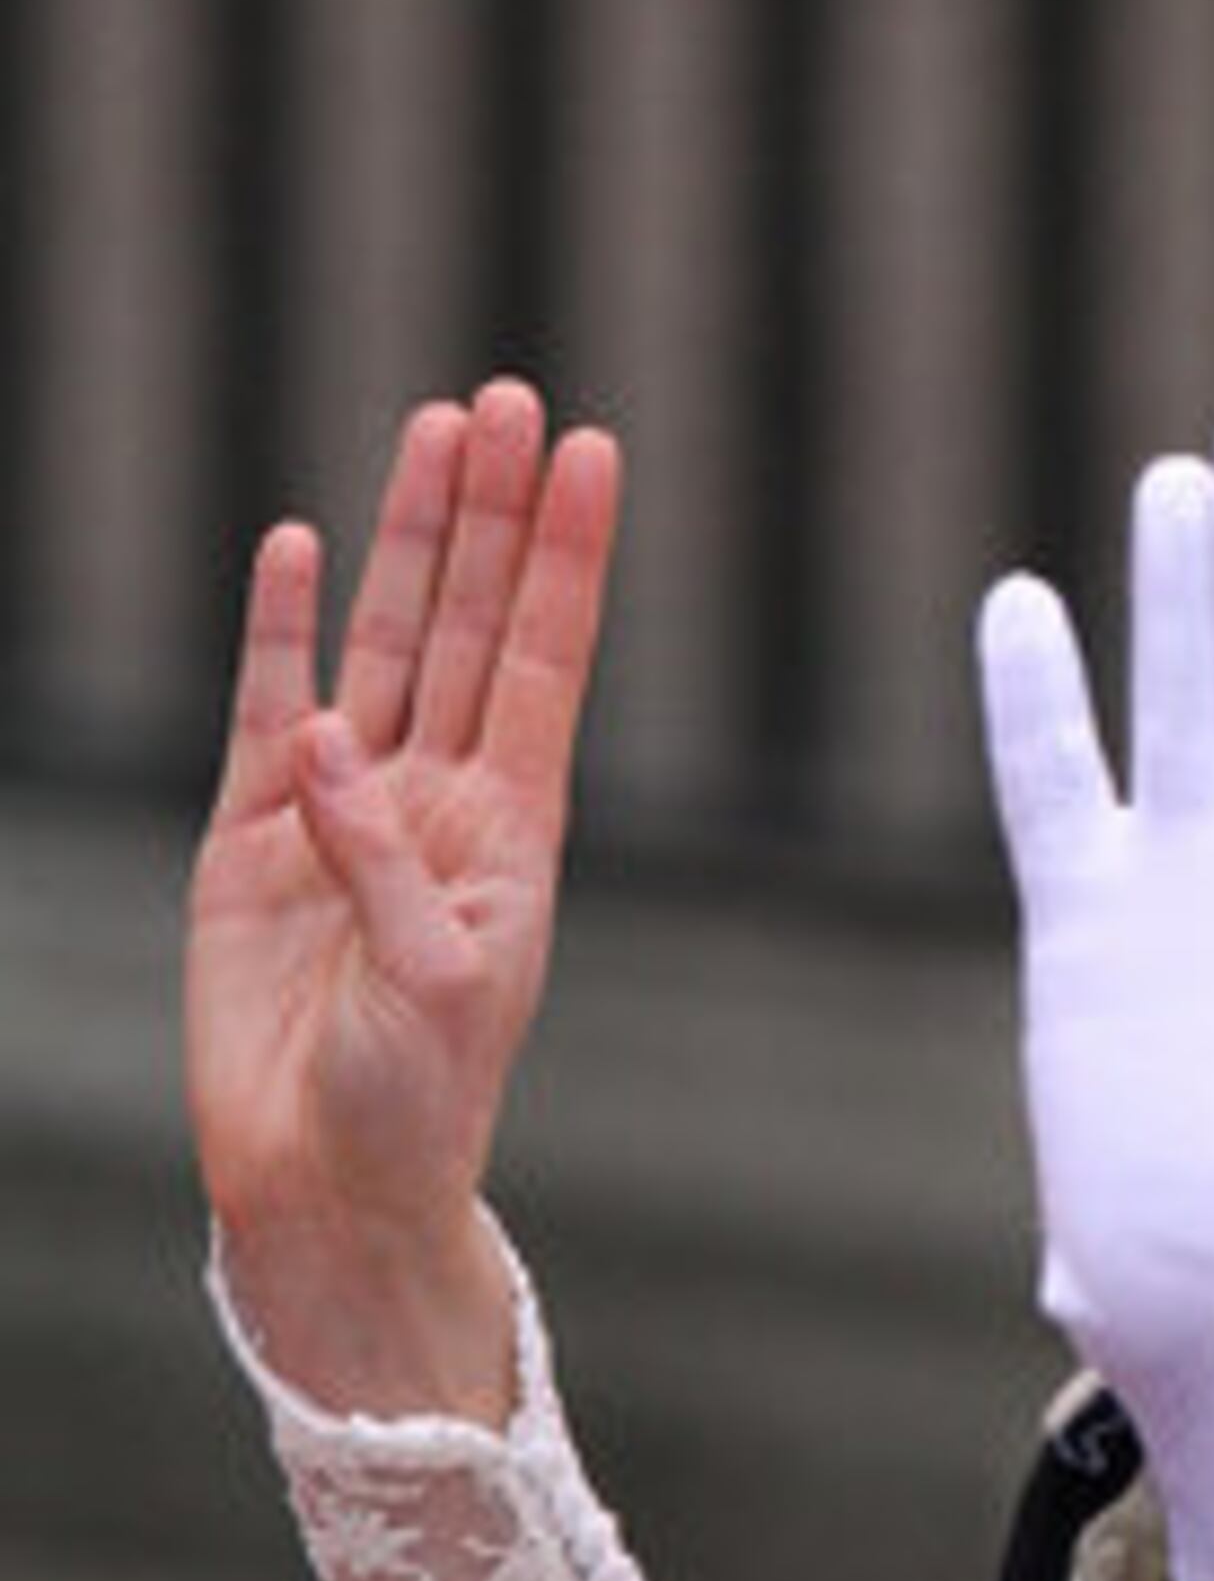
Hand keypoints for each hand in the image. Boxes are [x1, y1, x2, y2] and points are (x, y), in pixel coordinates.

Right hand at [186, 378, 623, 1422]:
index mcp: (516, 827)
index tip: (594, 452)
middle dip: (490, 512)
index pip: (548, 656)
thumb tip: (323, 737)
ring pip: (386, 640)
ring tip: (434, 430)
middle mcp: (442, 795)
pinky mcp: (251, 836)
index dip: (566, 554)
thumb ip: (385, 861)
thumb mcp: (438, 985)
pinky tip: (303, 543)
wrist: (326, 1182)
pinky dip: (286, 626)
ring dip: (408, 539)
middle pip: (473, 620)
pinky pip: (267, 702)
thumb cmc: (416, 1099)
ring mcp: (346, 806)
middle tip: (509, 397)